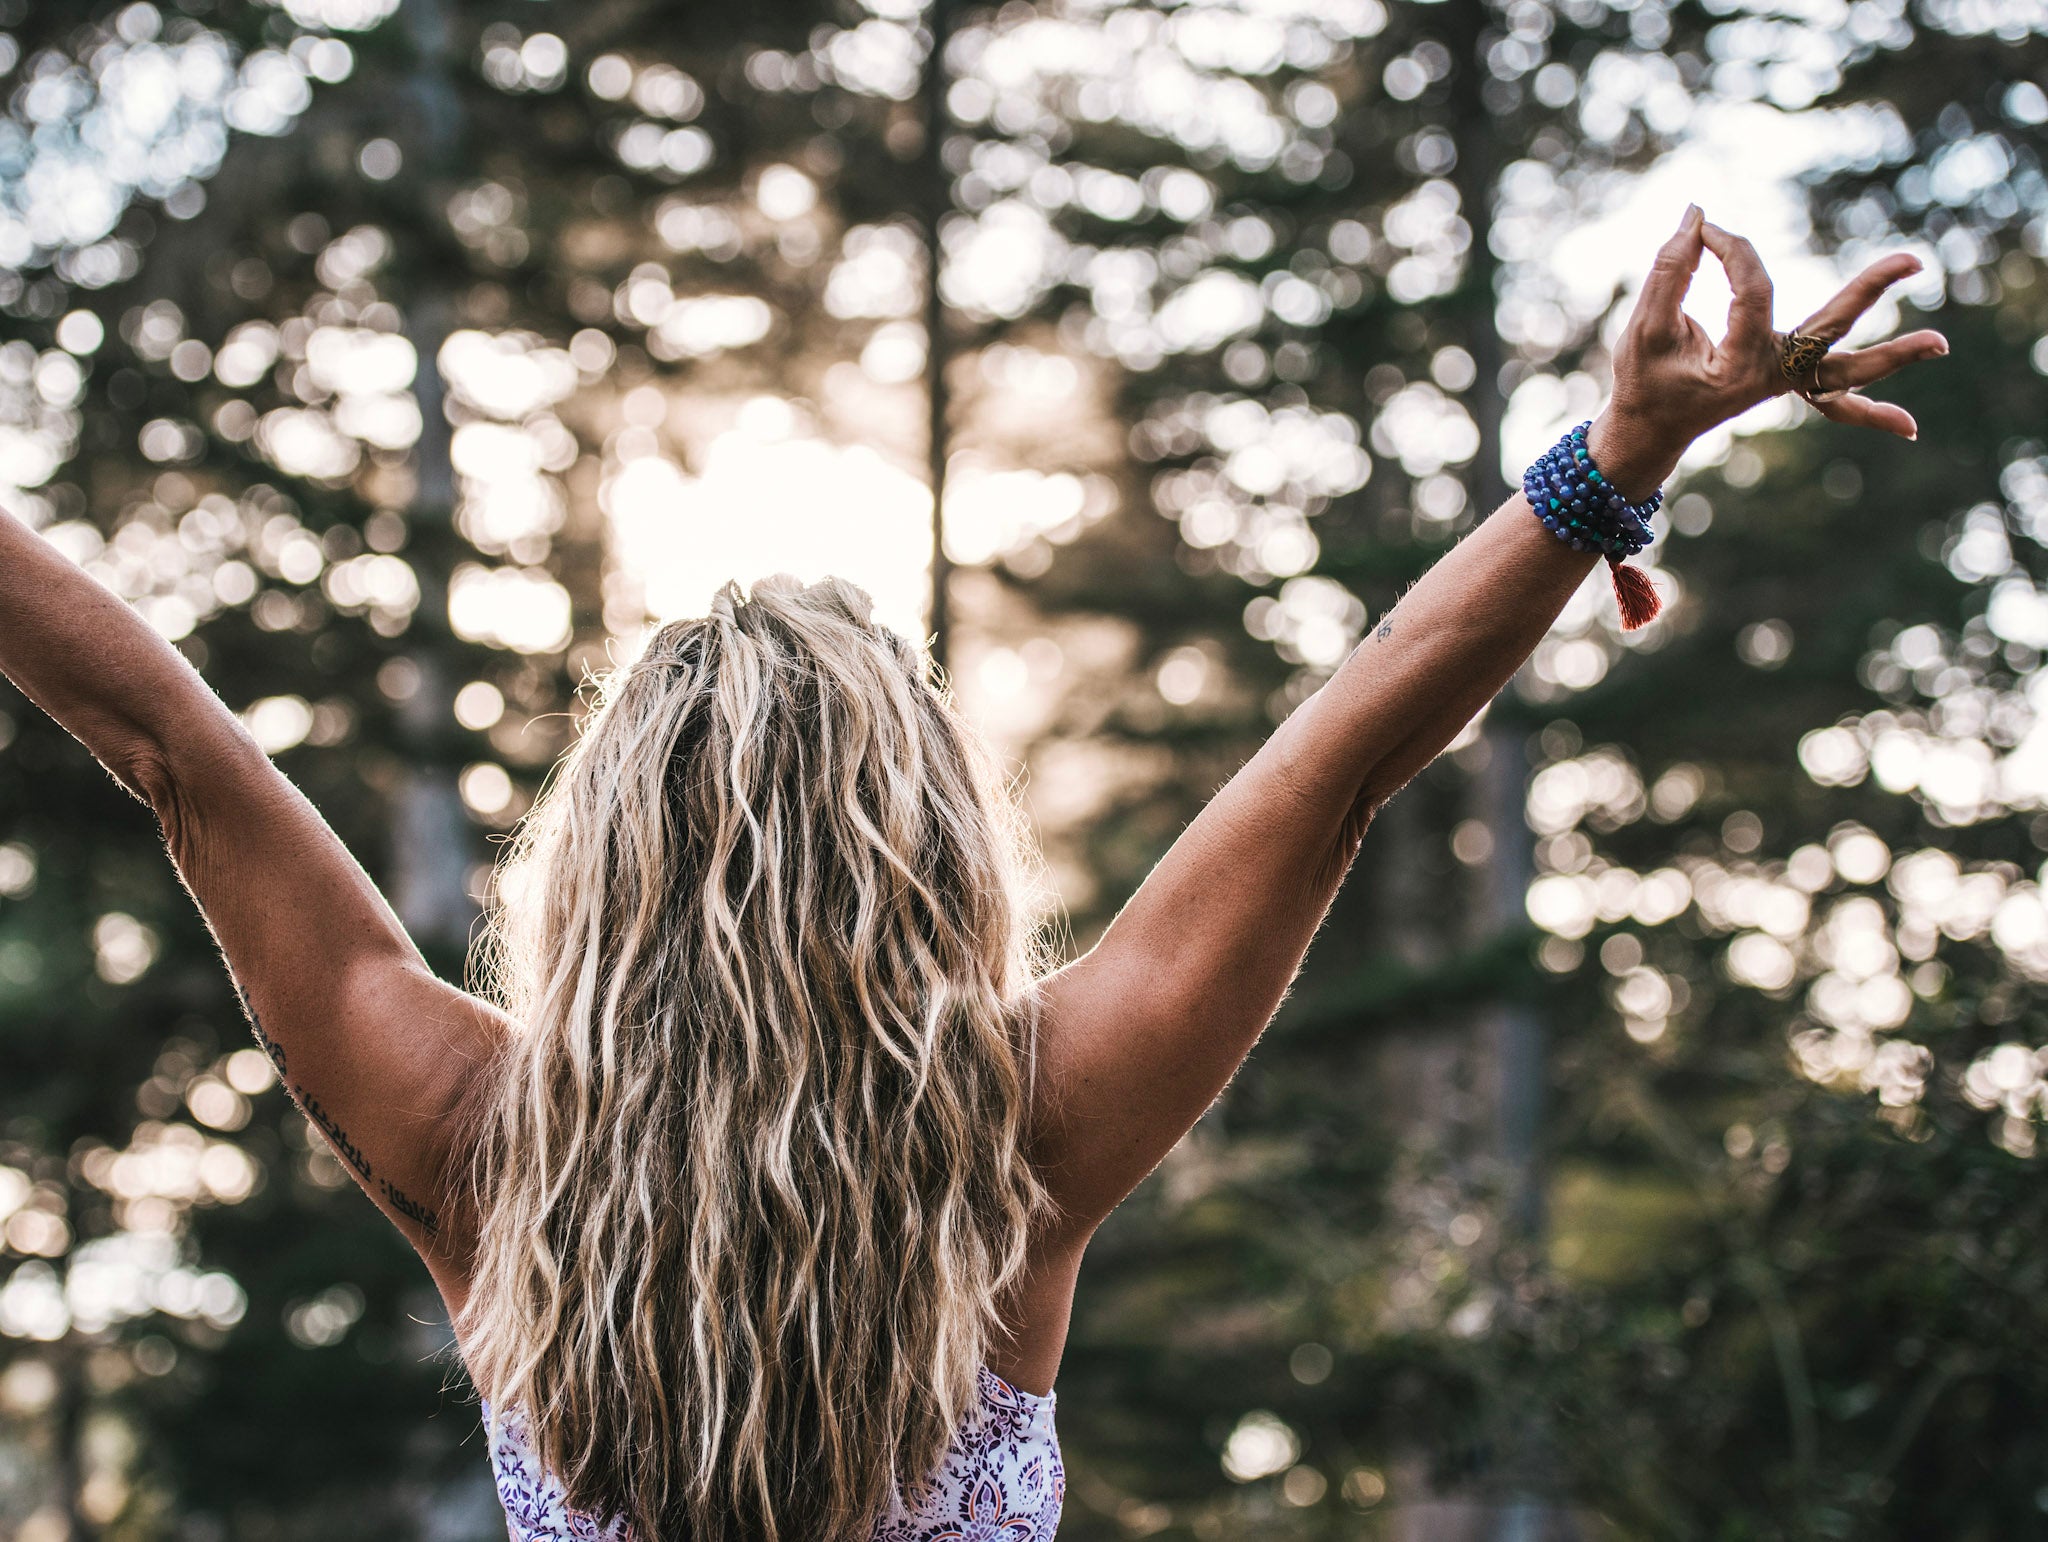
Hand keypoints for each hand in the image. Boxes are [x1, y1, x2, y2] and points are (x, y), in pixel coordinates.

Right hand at [1586, 203, 1949, 500]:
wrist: (1649, 431)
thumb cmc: (1644, 381)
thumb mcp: (1646, 327)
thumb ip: (1670, 270)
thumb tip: (1698, 216)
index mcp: (1740, 366)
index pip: (1752, 289)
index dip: (1728, 249)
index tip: (1703, 229)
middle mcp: (1771, 377)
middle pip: (1829, 334)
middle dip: (1870, 292)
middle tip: (1915, 261)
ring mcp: (1784, 383)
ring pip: (1845, 374)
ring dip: (1893, 359)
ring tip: (1942, 345)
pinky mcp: (1788, 383)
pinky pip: (1834, 400)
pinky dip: (1867, 411)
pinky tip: (1910, 430)